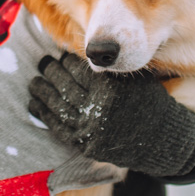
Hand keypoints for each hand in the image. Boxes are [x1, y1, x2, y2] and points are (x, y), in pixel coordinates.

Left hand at [28, 52, 194, 177]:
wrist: (160, 141)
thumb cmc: (149, 104)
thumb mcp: (135, 80)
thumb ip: (112, 67)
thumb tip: (89, 50)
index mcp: (111, 89)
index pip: (80, 70)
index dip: (67, 61)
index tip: (61, 55)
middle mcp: (99, 109)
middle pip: (65, 85)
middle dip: (51, 72)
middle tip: (43, 62)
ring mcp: (90, 129)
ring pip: (58, 105)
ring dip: (42, 91)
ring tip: (34, 82)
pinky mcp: (85, 144)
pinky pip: (58, 127)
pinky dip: (45, 114)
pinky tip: (35, 104)